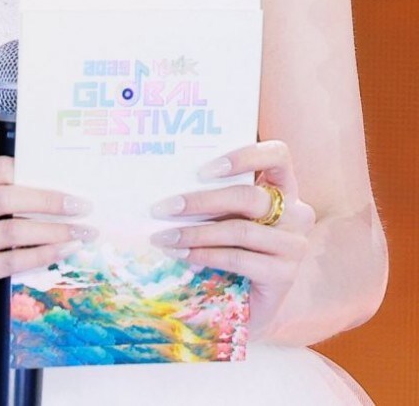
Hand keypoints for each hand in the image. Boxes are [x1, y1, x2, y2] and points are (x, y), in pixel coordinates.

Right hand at [0, 156, 95, 320]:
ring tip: (80, 233)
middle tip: (81, 206)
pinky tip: (62, 252)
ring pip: (12, 230)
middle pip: (6, 197)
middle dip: (50, 201)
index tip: (65, 180)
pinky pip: (10, 260)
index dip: (33, 172)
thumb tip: (56, 185)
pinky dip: (41, 255)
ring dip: (53, 231)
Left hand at [148, 139, 315, 338]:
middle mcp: (297, 212)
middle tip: (164, 207)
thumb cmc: (234, 248)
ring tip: (164, 236)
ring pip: (239, 229)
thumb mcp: (228, 215)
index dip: (245, 155)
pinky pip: (238, 258)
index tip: (203, 169)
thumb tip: (170, 181)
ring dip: (195, 233)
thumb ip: (217, 196)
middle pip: (248, 196)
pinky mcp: (285, 274)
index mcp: (284, 187)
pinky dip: (205, 255)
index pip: (278, 155)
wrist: (249, 305)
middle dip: (200, 201)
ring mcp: (294, 245)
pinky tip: (182, 255)